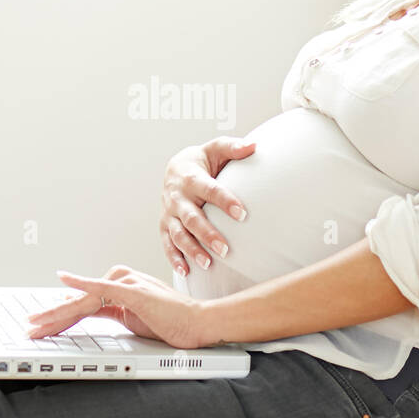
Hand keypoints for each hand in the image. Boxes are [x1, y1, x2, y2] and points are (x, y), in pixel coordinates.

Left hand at [25, 265, 213, 349]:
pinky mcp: (131, 291)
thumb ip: (108, 310)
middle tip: (29, 326)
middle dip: (51, 316)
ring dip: (57, 312)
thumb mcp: (131, 317)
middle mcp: (118, 278)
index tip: (40, 324)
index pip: (81, 302)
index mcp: (118, 284)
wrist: (197, 323)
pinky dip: (81, 283)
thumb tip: (82, 309)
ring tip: (37, 322)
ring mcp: (125, 283)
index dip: (58, 315)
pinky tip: (64, 280)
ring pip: (83, 299)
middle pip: (77, 300)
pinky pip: (101, 287)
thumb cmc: (170, 321)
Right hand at [160, 137, 254, 276]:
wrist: (175, 168)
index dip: (225, 201)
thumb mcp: (215, 149)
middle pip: (192, 218)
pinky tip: (186, 272)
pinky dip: (174, 258)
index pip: (209, 190)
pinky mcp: (164, 226)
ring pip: (178, 234)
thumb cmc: (203, 161)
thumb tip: (254, 146)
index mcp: (190, 177)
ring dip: (192, 250)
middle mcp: (177, 197)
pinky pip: (167, 244)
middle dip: (208, 234)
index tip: (242, 213)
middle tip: (225, 249)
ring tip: (208, 264)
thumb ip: (233, 147)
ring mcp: (169, 213)